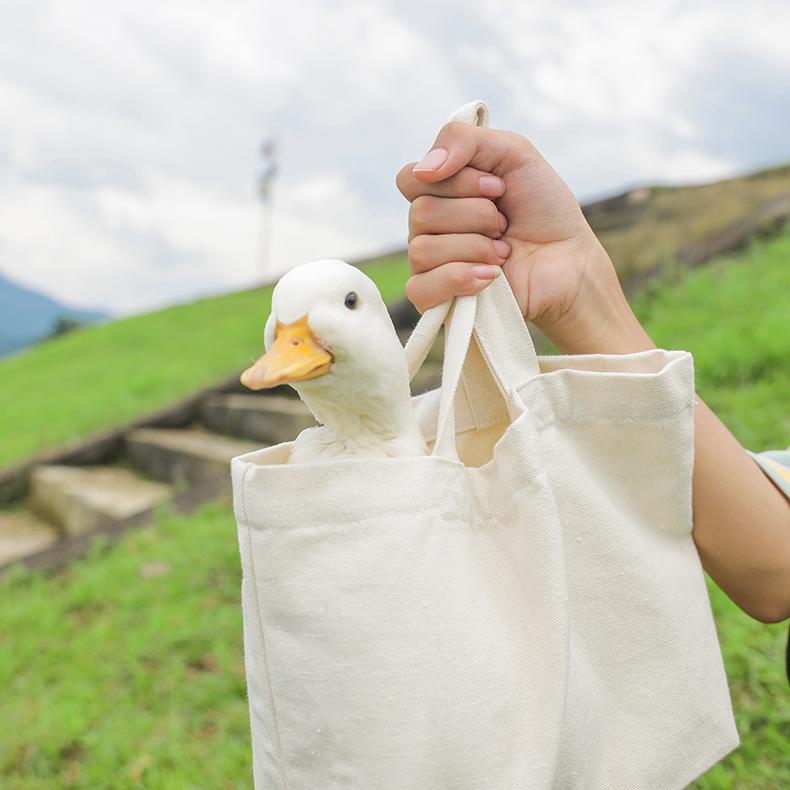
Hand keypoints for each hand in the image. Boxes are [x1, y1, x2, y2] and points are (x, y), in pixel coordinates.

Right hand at [396, 123, 653, 353]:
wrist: (570, 261)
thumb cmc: (543, 209)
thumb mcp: (513, 153)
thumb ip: (464, 140)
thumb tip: (423, 168)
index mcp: (439, 193)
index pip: (410, 179)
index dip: (456, 182)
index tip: (497, 187)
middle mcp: (427, 228)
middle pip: (420, 213)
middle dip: (476, 215)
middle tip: (505, 223)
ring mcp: (430, 266)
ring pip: (422, 249)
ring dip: (476, 247)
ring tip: (504, 252)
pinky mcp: (438, 302)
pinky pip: (421, 289)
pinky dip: (459, 279)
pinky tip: (490, 277)